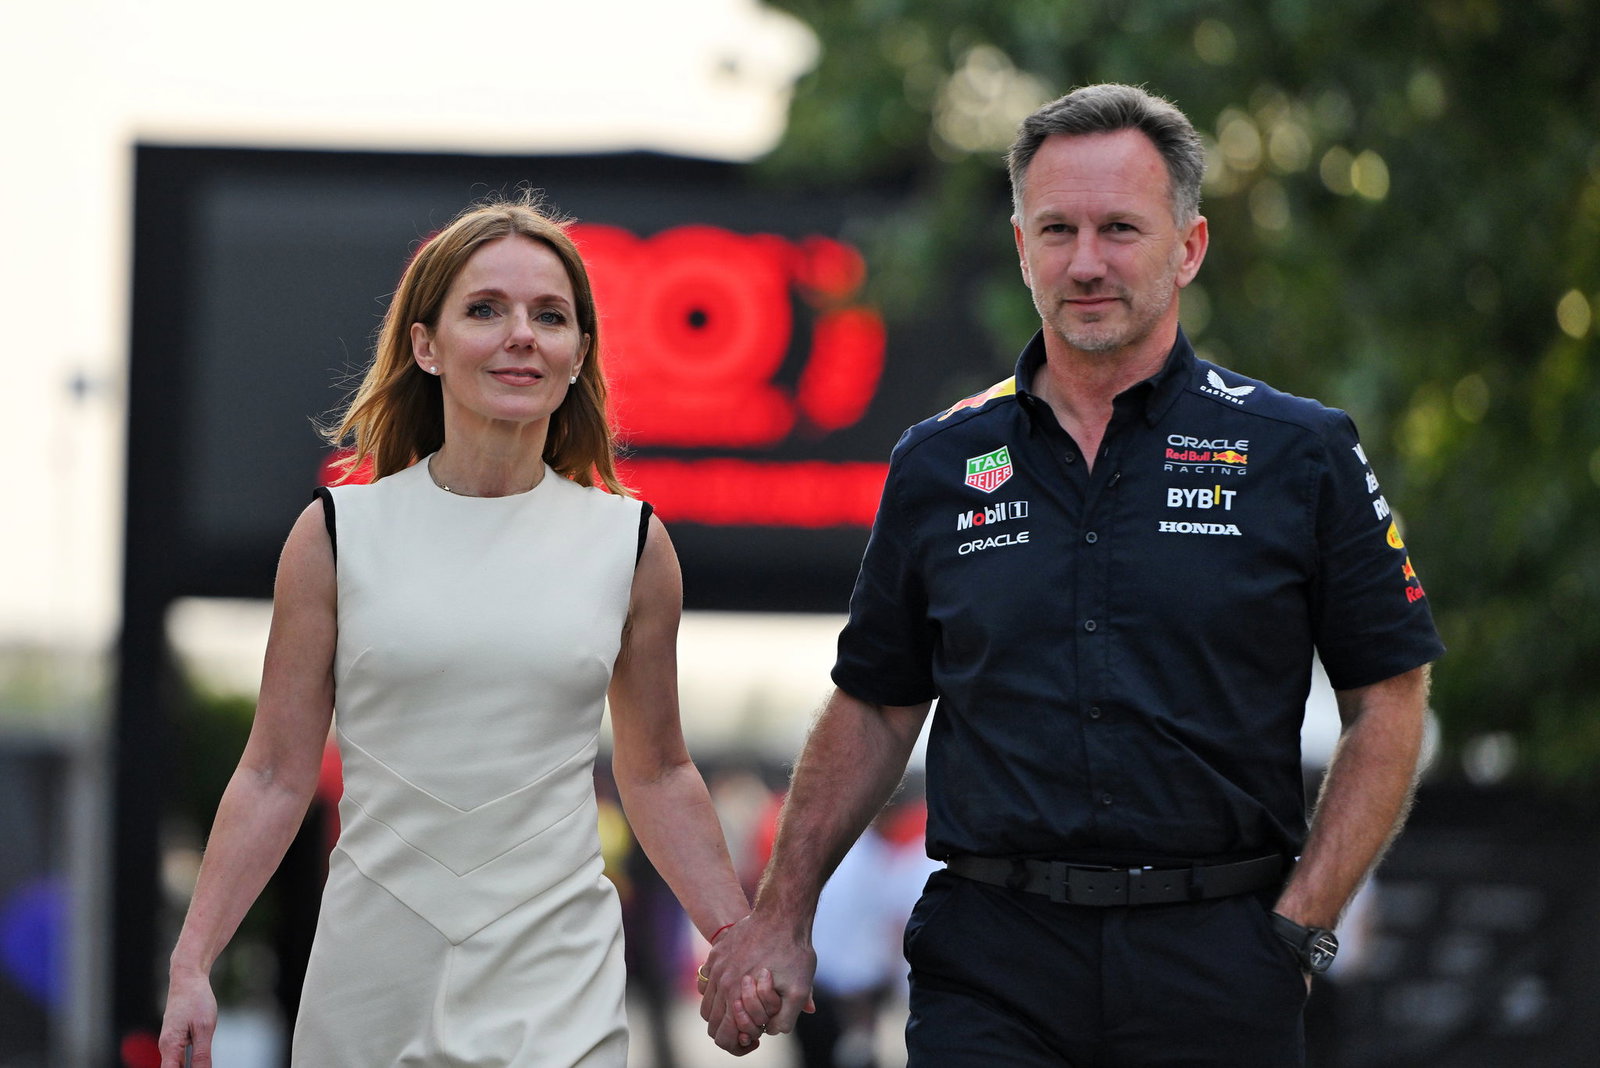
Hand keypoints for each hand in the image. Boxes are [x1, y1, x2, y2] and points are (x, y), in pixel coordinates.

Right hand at [157, 969, 216, 1067]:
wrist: (188, 978)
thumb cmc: (196, 1000)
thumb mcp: (204, 1028)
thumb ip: (202, 1054)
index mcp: (169, 1046)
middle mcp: (166, 1047)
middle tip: (203, 1067)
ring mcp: (170, 1043)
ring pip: (178, 1066)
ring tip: (202, 1065)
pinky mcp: (177, 1038)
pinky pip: (181, 1058)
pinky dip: (189, 1064)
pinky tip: (200, 1066)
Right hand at [698, 914, 815, 1054]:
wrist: (782, 914)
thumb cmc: (793, 952)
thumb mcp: (799, 990)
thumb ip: (785, 1019)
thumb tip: (770, 1030)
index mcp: (735, 994)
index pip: (722, 1036)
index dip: (737, 1043)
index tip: (752, 1038)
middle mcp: (720, 982)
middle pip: (711, 1022)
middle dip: (728, 1029)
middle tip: (749, 1027)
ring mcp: (715, 965)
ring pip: (706, 1003)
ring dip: (721, 1011)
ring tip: (742, 1009)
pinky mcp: (717, 952)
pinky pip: (706, 980)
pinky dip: (716, 990)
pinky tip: (736, 987)